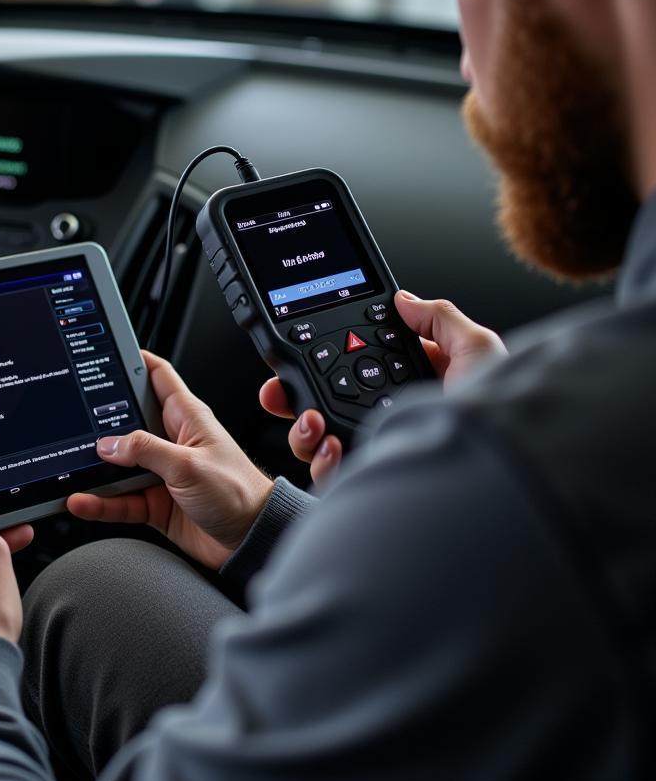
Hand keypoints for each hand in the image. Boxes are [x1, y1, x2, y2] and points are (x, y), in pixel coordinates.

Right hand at [67, 351, 274, 569]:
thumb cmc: (239, 493)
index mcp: (187, 417)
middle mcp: (171, 441)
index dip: (134, 361)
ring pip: (118, 465)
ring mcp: (161, 472)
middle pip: (127, 421)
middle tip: (72, 418)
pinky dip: (101, 502)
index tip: (106, 353)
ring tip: (69, 468)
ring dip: (94, 468)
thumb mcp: (189, 463)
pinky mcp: (155, 502)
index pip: (157, 377)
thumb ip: (147, 450)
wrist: (252, 539)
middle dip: (100, 421)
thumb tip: (109, 444)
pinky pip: (120, 499)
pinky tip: (83, 500)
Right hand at [259, 290, 505, 484]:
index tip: (294, 355)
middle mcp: (390, 417)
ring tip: (313, 423)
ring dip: (303, 431)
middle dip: (293, 398)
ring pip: (320, 441)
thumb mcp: (479, 349)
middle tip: (278, 392)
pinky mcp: (374, 480)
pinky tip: (330, 449)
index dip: (320, 360)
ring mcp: (379, 450)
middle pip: (324, 404)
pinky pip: (332, 478)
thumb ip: (439, 318)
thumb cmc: (503, 419)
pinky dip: (321, 464)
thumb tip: (403, 300)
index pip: (352, 367)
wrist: (501, 474)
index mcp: (410, 383)